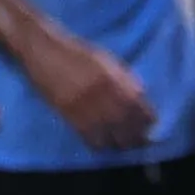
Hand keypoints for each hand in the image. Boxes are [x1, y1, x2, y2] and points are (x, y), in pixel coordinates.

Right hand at [23, 33, 156, 151]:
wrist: (44, 50)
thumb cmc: (77, 53)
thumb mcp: (107, 61)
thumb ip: (125, 79)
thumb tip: (141, 97)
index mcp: (115, 80)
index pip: (140, 108)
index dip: (148, 120)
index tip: (150, 126)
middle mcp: (103, 96)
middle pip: (127, 126)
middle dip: (137, 137)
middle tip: (140, 141)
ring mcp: (85, 107)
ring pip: (110, 137)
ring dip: (119, 144)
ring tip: (122, 144)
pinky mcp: (69, 116)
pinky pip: (90, 138)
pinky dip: (100, 144)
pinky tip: (103, 143)